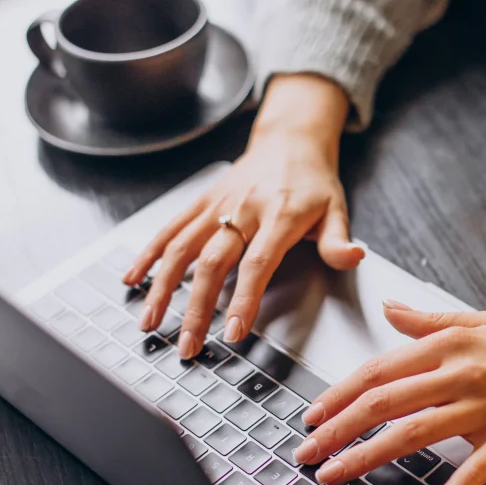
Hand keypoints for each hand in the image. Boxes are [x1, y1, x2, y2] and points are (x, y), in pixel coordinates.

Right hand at [122, 74, 363, 357]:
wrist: (290, 139)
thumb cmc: (314, 181)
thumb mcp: (337, 209)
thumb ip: (339, 240)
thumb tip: (354, 258)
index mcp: (279, 215)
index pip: (257, 263)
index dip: (244, 299)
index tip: (233, 332)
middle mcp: (242, 209)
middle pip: (213, 262)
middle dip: (196, 308)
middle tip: (188, 345)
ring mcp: (217, 204)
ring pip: (181, 248)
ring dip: (161, 287)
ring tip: (149, 322)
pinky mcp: (201, 201)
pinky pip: (169, 229)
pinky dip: (148, 254)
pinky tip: (132, 279)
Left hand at [292, 301, 485, 484]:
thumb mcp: (483, 321)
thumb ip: (430, 320)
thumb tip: (390, 309)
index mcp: (449, 344)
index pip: (379, 370)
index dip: (339, 395)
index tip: (313, 416)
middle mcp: (461, 373)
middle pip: (384, 402)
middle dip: (337, 429)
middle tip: (307, 453)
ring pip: (413, 434)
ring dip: (367, 457)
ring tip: (336, 476)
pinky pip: (471, 473)